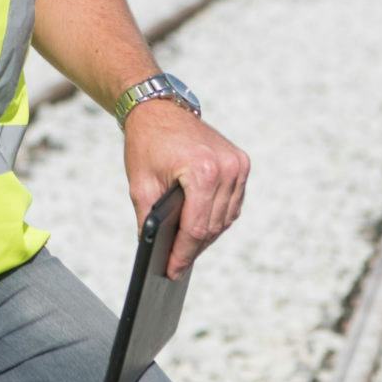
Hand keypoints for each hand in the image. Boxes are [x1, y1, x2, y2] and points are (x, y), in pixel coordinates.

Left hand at [123, 102, 249, 277]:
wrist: (160, 109)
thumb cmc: (147, 143)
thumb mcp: (140, 185)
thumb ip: (149, 222)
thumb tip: (155, 254)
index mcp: (203, 170)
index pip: (197, 227)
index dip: (183, 254)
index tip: (172, 272)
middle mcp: (227, 167)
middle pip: (213, 226)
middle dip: (194, 248)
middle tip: (176, 266)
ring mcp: (238, 164)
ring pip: (226, 218)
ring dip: (208, 235)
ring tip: (187, 250)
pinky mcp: (241, 162)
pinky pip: (233, 203)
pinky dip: (218, 217)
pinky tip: (201, 227)